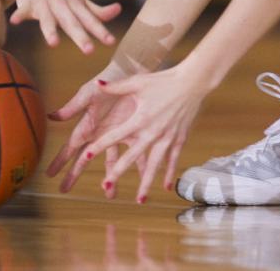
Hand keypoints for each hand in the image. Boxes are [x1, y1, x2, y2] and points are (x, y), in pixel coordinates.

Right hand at [3, 0, 120, 52]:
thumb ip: (97, 10)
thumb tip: (118, 10)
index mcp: (74, 5)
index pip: (89, 20)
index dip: (100, 30)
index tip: (110, 42)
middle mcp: (60, 5)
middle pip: (71, 23)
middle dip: (79, 36)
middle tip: (89, 50)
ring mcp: (43, 3)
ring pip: (47, 19)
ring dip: (50, 29)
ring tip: (53, 43)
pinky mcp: (26, 3)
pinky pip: (22, 10)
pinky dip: (19, 15)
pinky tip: (15, 22)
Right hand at [45, 64, 134, 189]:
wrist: (130, 73)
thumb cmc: (106, 82)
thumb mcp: (87, 94)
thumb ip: (72, 108)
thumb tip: (50, 116)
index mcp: (88, 127)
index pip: (70, 148)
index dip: (60, 161)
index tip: (49, 174)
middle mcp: (100, 135)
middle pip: (85, 159)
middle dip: (74, 175)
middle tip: (64, 190)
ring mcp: (117, 136)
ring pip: (112, 163)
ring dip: (110, 178)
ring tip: (109, 195)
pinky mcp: (134, 134)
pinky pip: (137, 155)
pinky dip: (140, 167)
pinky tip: (144, 181)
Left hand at [52, 65, 207, 201]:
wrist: (192, 83)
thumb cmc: (162, 80)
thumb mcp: (138, 82)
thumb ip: (116, 86)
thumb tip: (97, 83)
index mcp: (140, 119)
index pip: (115, 136)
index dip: (100, 145)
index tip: (87, 155)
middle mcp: (153, 132)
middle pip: (132, 157)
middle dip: (118, 173)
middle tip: (106, 187)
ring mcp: (168, 138)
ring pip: (154, 166)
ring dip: (146, 183)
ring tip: (139, 200)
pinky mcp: (179, 139)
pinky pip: (173, 161)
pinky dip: (169, 174)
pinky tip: (166, 188)